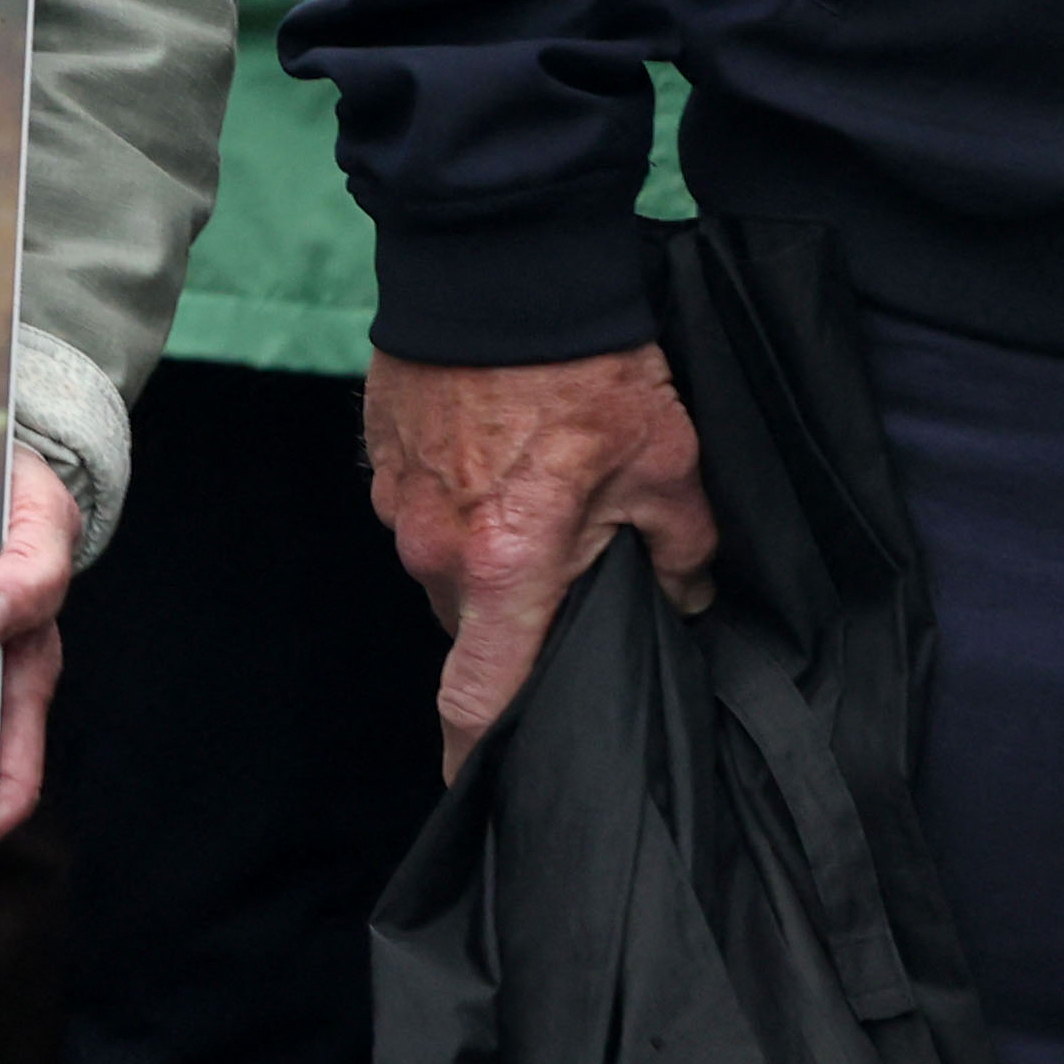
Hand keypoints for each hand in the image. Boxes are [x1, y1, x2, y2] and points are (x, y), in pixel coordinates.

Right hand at [368, 345, 714, 773]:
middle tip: (574, 580)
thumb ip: (680, 552)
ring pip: (448, 567)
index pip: (478, 696)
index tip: (484, 800)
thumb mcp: (669, 466)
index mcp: (505, 567)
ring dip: (489, 555)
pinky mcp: (380, 455)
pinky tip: (504, 458)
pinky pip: (422, 510)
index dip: (477, 759)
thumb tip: (683, 598)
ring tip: (543, 500)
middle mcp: (433, 546)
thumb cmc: (588, 369)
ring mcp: (397, 500)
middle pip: (472, 626)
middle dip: (517, 621)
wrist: (497, 263)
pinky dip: (462, 505)